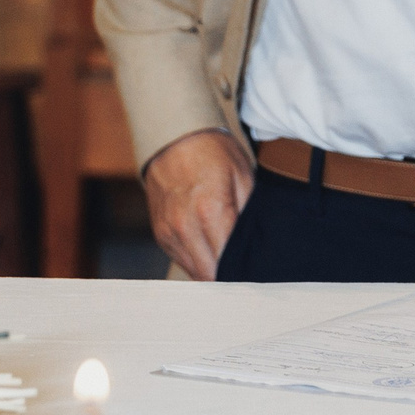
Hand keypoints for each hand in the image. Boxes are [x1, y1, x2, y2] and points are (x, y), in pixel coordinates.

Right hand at [141, 129, 252, 280]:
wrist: (174, 138)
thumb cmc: (214, 154)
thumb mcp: (243, 177)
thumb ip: (248, 216)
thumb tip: (255, 249)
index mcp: (211, 212)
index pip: (228, 264)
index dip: (244, 273)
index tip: (255, 272)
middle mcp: (185, 227)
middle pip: (209, 275)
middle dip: (228, 276)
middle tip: (244, 270)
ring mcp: (169, 231)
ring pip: (193, 272)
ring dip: (211, 270)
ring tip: (227, 259)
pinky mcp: (160, 233)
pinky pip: (180, 260)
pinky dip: (196, 259)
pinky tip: (208, 248)